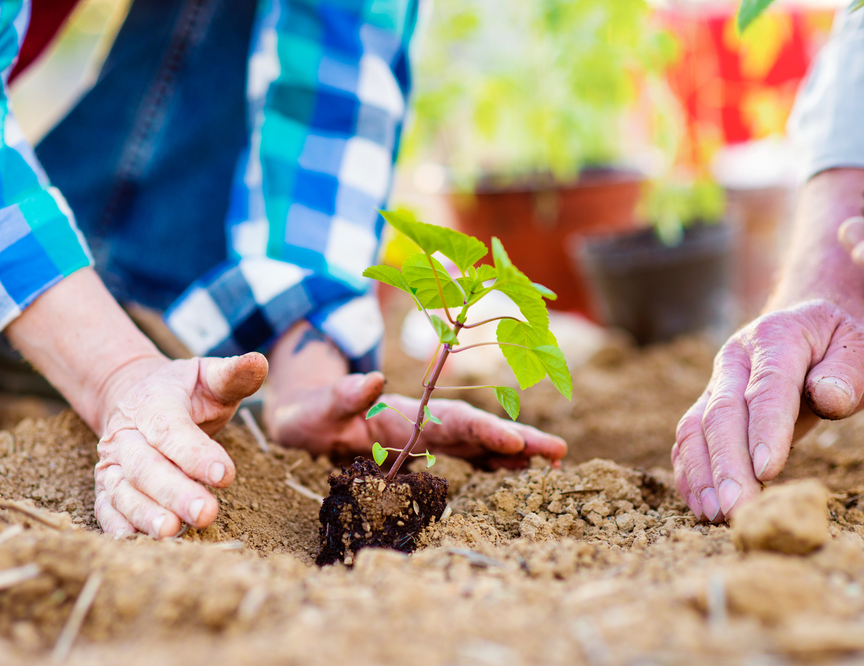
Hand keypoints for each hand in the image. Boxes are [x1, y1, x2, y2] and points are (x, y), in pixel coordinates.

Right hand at [93, 353, 266, 536]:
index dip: (195, 454)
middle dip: (175, 492)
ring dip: (145, 514)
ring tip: (171, 533)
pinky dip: (118, 527)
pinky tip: (135, 543)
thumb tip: (258, 361)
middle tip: (206, 513)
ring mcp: (112, 463)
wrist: (135, 395)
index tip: (225, 475)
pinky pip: (107, 508)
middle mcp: (126, 435)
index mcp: (153, 404)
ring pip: (123, 491)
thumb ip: (233, 374)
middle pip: (146, 467)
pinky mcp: (106, 486)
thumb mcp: (209, 375)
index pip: (171, 431)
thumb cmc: (185, 390)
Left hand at [263, 320, 565, 467]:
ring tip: (554, 465)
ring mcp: (424, 436)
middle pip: (477, 430)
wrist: (304, 417)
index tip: (515, 443)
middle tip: (560, 453)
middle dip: (518, 440)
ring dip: (514, 453)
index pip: (452, 421)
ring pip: (477, 444)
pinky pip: (464, 457)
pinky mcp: (421, 450)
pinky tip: (518, 473)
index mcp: (403, 413)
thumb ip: (344, 395)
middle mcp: (422, 422)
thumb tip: (373, 379)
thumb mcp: (317, 408)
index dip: (484, 432)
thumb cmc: (308, 416)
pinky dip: (492, 462)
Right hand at [673, 300, 863, 521]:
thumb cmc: (837, 346)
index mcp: (774, 338)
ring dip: (702, 473)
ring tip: (716, 514)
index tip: (767, 472)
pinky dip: (690, 473)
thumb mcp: (859, 351)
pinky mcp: (706, 406)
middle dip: (727, 465)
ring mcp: (715, 383)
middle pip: (721, 414)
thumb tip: (828, 399)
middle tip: (738, 509)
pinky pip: (689, 440)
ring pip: (695, 428)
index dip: (765, 430)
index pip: (766, 388)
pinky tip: (700, 504)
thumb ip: (846, 373)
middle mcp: (734, 360)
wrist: (805, 326)